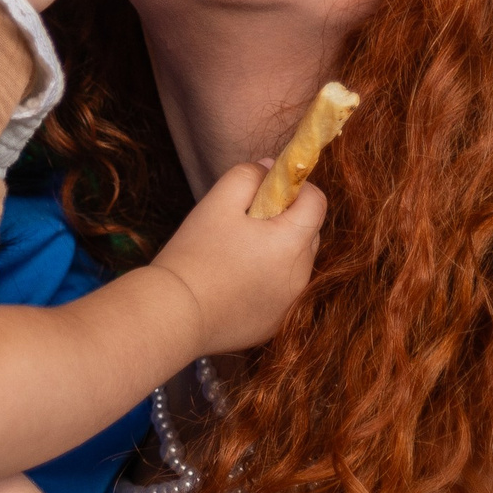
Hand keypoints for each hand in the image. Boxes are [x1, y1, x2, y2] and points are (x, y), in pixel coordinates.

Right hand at [148, 160, 325, 355]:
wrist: (175, 315)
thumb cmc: (195, 254)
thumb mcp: (217, 202)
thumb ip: (248, 176)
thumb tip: (270, 168)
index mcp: (292, 241)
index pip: (317, 202)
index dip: (296, 189)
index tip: (267, 191)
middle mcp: (301, 275)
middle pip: (308, 233)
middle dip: (287, 220)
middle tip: (246, 222)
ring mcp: (290, 304)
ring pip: (295, 264)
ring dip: (278, 252)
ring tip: (237, 254)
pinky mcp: (275, 324)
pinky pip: (282, 292)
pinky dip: (268, 282)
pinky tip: (235, 283)